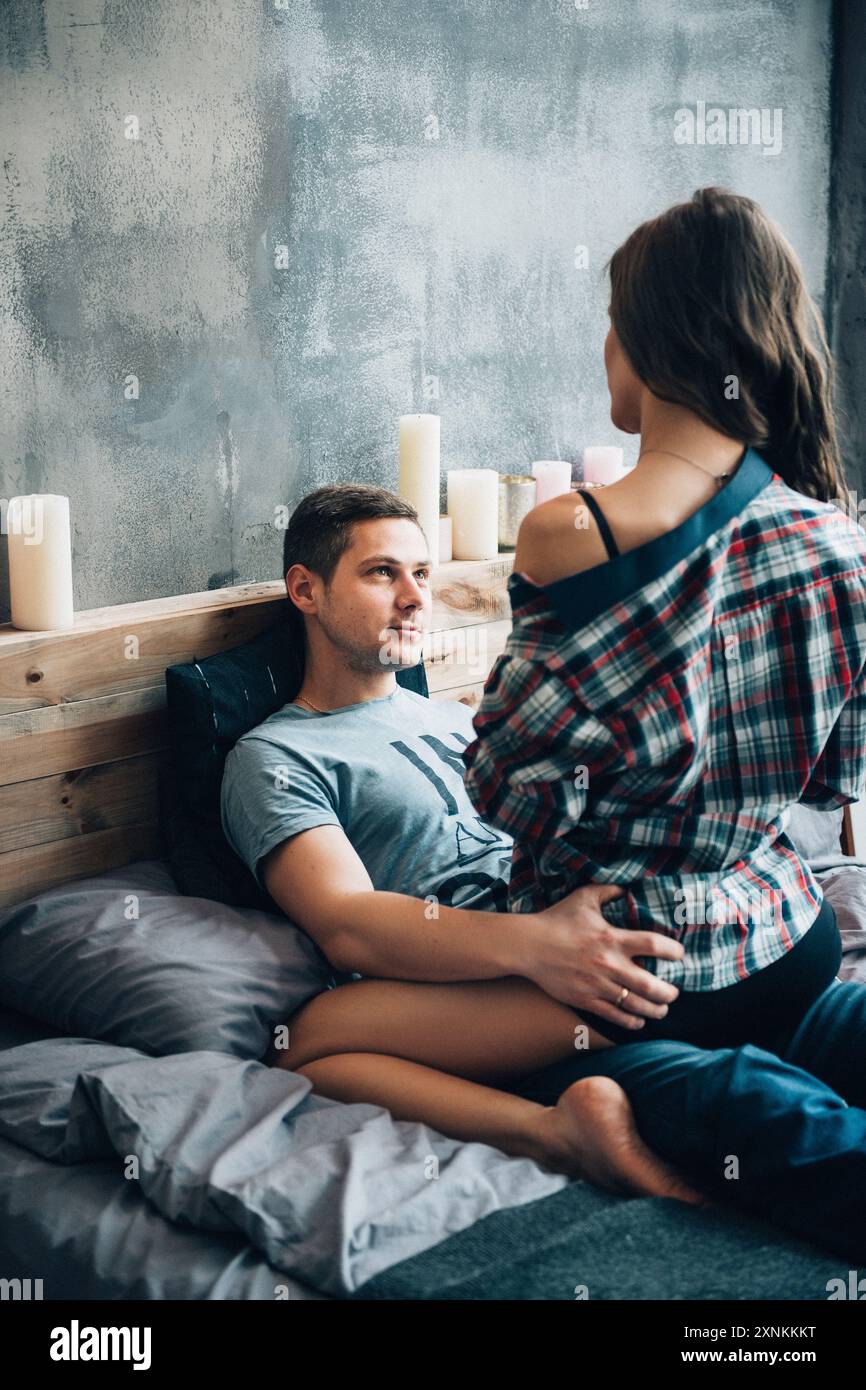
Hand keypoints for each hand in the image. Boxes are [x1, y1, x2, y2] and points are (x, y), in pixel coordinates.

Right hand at [521, 881, 684, 1026]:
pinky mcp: (585, 1000)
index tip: (680, 955)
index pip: (655, 946)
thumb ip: (608, 891)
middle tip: (674, 992)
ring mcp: (598, 985)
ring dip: (655, 1010)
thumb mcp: (584, 898)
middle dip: (669, 992)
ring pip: (636, 1005)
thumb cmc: (556, 919)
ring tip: (662, 1009)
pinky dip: (631, 1022)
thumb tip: (626, 888)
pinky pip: (614, 1016)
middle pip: (651, 985)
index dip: (674, 952)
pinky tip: (638, 1021)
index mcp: (613, 938)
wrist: (528, 945)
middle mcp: (609, 964)